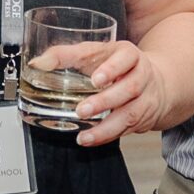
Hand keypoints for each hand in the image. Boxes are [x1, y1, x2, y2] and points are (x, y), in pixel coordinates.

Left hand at [34, 39, 166, 147]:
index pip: (126, 59)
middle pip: (129, 89)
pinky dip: (108, 136)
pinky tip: (91, 140)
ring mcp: (145, 99)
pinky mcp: (142, 118)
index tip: (96, 80)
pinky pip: (127, 130)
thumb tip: (38, 63)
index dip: (112, 69)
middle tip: (82, 110)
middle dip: (105, 102)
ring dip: (106, 128)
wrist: (156, 81)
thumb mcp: (93, 53)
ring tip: (85, 136)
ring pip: (131, 114)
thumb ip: (64, 55)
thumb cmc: (116, 64)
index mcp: (129, 56)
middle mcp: (141, 76)